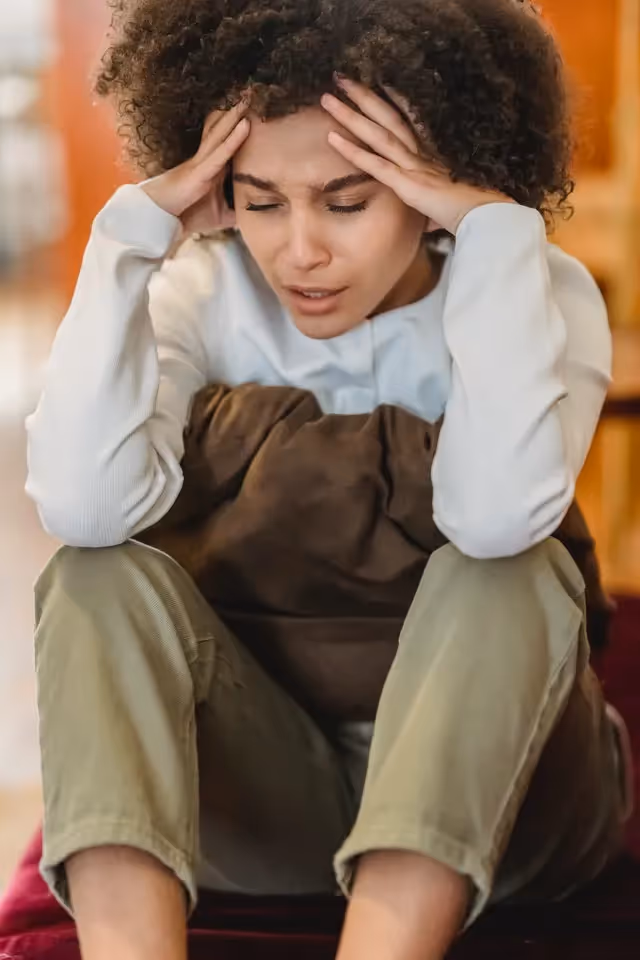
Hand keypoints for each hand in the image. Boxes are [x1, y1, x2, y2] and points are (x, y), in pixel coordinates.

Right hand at [141, 98, 250, 234]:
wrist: (161, 220)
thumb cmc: (187, 215)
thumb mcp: (220, 215)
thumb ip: (237, 211)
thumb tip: (256, 214)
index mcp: (211, 166)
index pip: (227, 140)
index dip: (237, 123)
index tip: (253, 107)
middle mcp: (207, 159)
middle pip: (223, 129)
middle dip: (237, 110)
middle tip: (252, 89)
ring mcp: (202, 163)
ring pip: (221, 133)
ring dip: (235, 114)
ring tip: (248, 96)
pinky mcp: (200, 172)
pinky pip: (220, 152)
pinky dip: (233, 138)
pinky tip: (245, 124)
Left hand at [321, 76, 514, 234]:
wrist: (488, 218)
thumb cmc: (476, 214)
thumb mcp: (452, 207)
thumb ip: (437, 210)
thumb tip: (434, 222)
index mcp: (434, 155)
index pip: (408, 121)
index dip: (391, 100)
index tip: (375, 82)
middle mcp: (422, 153)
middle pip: (388, 118)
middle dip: (364, 96)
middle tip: (342, 78)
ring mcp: (414, 166)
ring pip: (377, 133)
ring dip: (350, 115)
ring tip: (327, 98)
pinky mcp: (407, 183)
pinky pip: (375, 165)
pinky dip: (353, 151)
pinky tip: (332, 138)